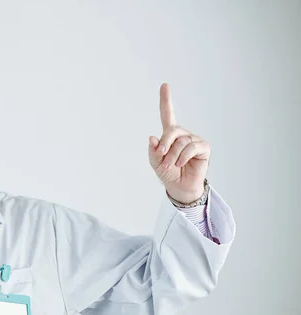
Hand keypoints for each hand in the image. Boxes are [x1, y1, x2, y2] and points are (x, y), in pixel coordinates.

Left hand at [148, 83, 210, 203]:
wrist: (180, 187)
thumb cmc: (168, 173)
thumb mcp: (155, 163)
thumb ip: (153, 151)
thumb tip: (152, 137)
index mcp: (170, 135)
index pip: (168, 114)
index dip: (166, 100)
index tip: (165, 85)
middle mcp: (183, 135)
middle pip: (172, 130)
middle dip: (165, 142)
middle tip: (161, 154)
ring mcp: (194, 140)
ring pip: (181, 142)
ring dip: (173, 155)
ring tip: (172, 165)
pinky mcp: (203, 148)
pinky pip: (191, 147)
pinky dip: (183, 156)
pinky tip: (181, 163)